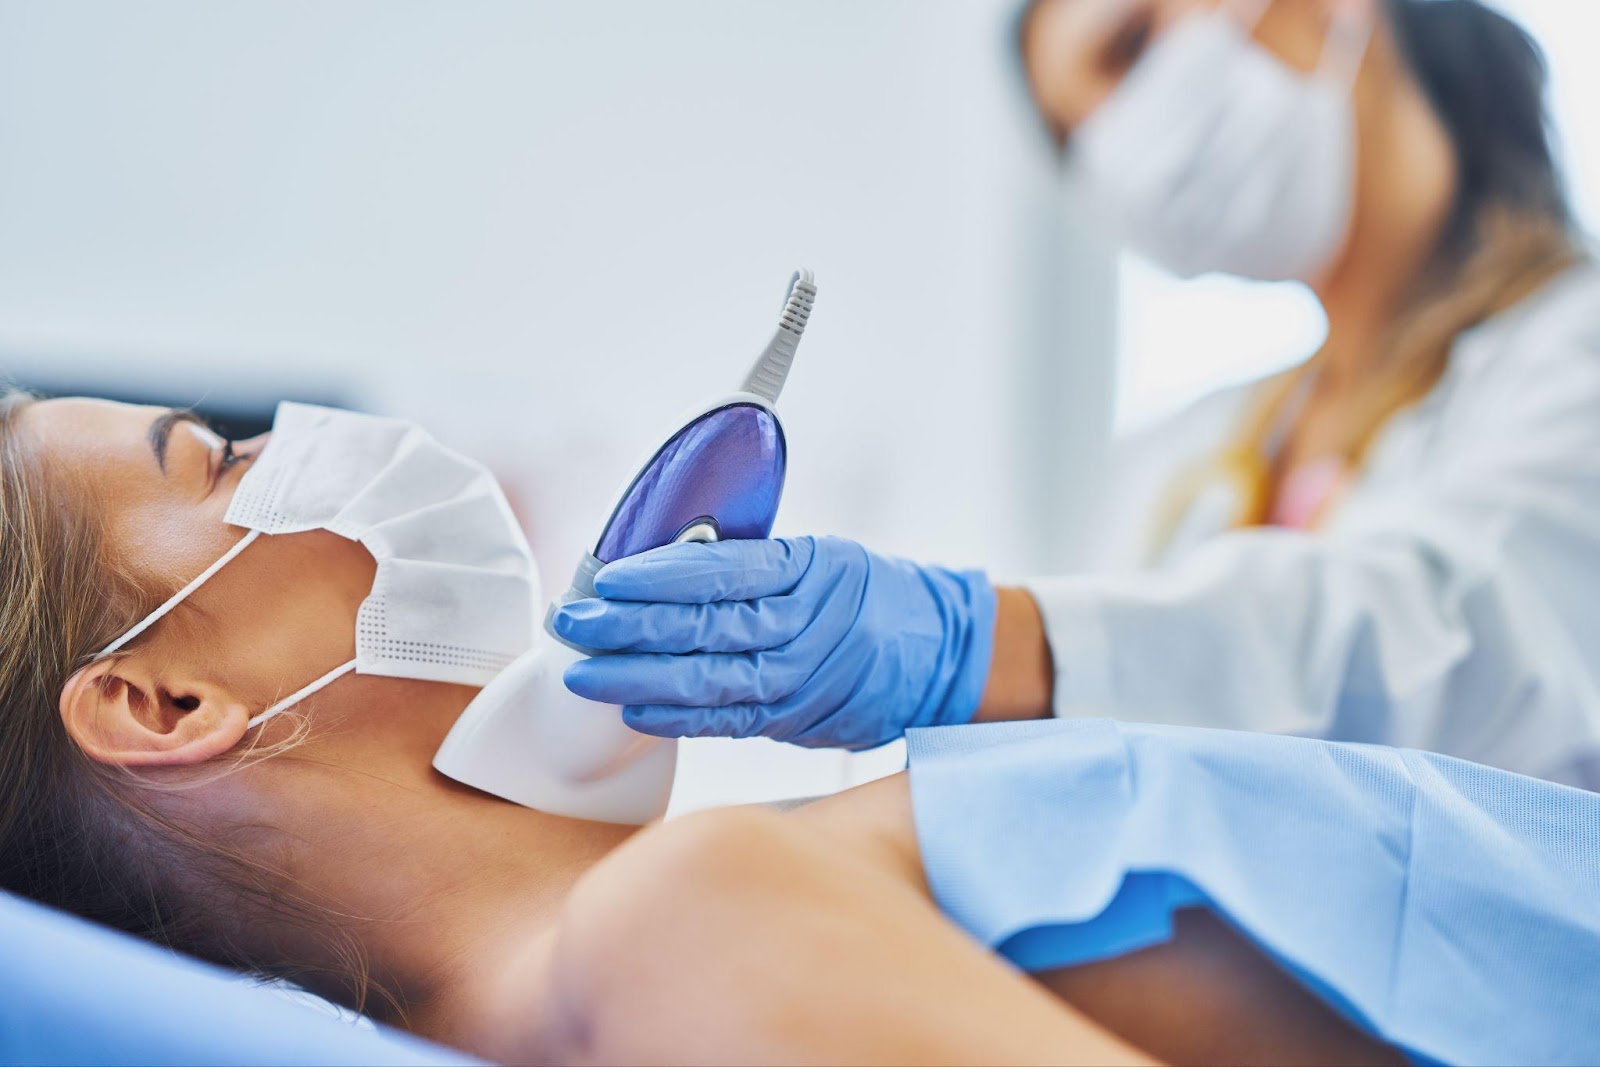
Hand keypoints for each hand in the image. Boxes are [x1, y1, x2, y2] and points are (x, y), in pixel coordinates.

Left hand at [554, 536, 997, 749]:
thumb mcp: (820, 555)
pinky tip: (633, 713)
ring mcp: (796, 680)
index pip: (719, 574)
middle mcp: (801, 627)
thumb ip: (752, 564)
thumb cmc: (871, 595)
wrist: (940, 655)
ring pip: (705, 682)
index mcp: (805, 571)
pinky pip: (725, 723)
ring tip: (585, 673)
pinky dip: (676, 720)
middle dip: (627, 626)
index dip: (657, 576)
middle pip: (701, 628)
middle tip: (573, 621)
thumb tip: (664, 567)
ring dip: (635, 680)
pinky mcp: (791, 721)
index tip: (607, 576)